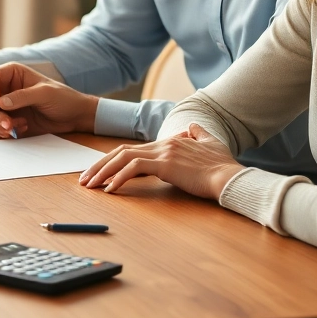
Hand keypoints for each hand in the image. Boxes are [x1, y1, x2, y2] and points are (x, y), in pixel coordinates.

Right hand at [0, 62, 97, 138]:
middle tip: (6, 123)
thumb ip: (23, 96)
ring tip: (16, 127)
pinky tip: (19, 130)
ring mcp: (0, 105)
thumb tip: (1, 103)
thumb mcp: (46, 93)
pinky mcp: (3, 120)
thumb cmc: (63, 98)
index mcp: (10, 73)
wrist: (73, 116)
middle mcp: (1, 87)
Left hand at [78, 124, 243, 198]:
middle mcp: (162, 145)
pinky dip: (118, 178)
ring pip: (123, 158)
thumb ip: (199, 134)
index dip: (113, 160)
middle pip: (121, 151)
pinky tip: (109, 189)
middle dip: (99, 165)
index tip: (99, 172)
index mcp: (168, 142)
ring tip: (90, 185)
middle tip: (85, 178)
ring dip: (102, 172)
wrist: (231, 177)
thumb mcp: (211, 144)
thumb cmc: (222, 167)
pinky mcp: (165, 164)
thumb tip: (192, 128)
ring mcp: (163, 153)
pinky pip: (134, 168)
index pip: (132, 149)